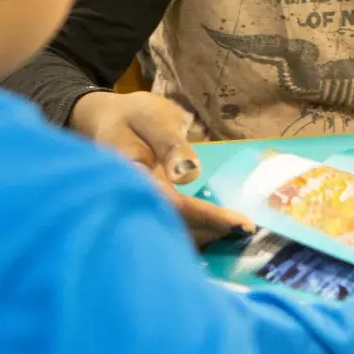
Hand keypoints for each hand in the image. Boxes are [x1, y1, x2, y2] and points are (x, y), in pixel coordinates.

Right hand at [70, 91, 253, 245]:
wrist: (105, 122)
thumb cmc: (131, 117)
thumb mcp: (151, 118)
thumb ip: (169, 143)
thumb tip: (188, 175)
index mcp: (133, 178)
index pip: (174, 206)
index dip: (208, 218)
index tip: (241, 225)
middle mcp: (135, 200)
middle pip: (174, 228)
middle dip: (212, 234)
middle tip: (247, 233)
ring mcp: (139, 208)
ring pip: (172, 232)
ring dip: (205, 237)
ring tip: (239, 234)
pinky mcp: (147, 209)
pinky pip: (170, 225)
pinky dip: (195, 231)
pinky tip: (218, 231)